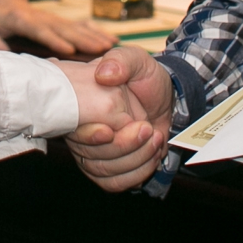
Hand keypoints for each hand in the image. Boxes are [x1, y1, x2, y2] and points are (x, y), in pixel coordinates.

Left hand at [0, 0, 118, 57]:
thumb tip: (2, 54)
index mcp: (22, 19)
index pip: (39, 30)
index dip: (54, 39)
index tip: (69, 50)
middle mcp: (42, 18)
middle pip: (64, 29)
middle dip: (83, 39)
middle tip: (102, 50)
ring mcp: (52, 19)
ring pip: (76, 27)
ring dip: (94, 36)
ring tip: (112, 46)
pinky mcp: (59, 22)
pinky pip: (80, 27)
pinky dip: (96, 32)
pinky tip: (112, 39)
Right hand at [65, 45, 176, 192]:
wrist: (166, 99)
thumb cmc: (147, 77)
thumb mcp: (137, 60)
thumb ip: (121, 61)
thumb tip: (104, 75)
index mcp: (83, 107)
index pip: (76, 131)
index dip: (90, 136)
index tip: (109, 130)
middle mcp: (85, 131)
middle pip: (91, 156)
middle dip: (124, 147)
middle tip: (148, 129)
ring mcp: (96, 151)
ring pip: (103, 172)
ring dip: (135, 160)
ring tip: (155, 138)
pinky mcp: (112, 166)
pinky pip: (113, 183)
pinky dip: (136, 174)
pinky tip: (152, 157)